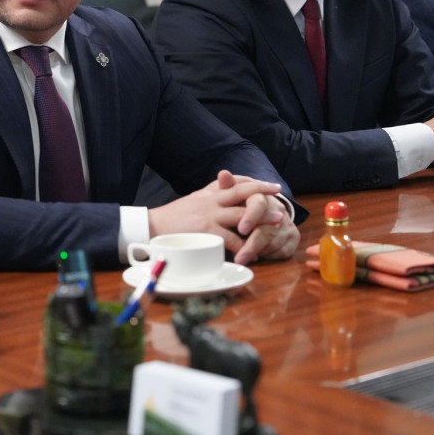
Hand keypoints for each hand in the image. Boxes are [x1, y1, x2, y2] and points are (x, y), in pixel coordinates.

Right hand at [147, 170, 299, 264]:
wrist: (152, 226)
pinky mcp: (207, 232)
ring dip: (262, 220)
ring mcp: (210, 216)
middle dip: (264, 195)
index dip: (256, 184)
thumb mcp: (194, 199)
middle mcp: (212, 202)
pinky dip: (244, 247)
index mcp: (209, 194)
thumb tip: (225, 182)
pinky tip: (254, 252)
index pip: (235, 183)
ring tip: (278, 224)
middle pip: (242, 194)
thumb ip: (212, 192)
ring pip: (241, 215)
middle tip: (281, 200)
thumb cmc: (173, 216)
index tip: (272, 185)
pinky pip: (231, 240)